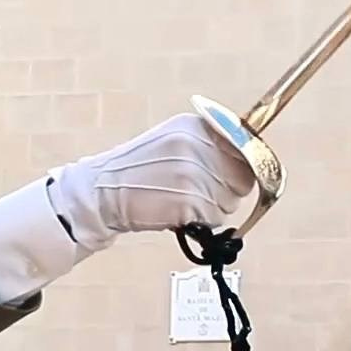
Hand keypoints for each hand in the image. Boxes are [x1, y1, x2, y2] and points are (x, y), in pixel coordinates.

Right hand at [46, 113, 255, 252]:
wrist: (100, 190)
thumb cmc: (138, 171)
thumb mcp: (172, 142)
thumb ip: (208, 146)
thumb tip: (249, 162)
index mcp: (195, 127)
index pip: (245, 152)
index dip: (240, 171)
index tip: (229, 179)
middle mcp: (197, 146)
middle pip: (242, 181)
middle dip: (226, 193)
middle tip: (195, 193)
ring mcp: (194, 174)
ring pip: (230, 203)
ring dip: (212, 210)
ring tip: (181, 200)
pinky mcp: (189, 201)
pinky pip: (213, 220)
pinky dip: (199, 223)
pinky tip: (176, 213)